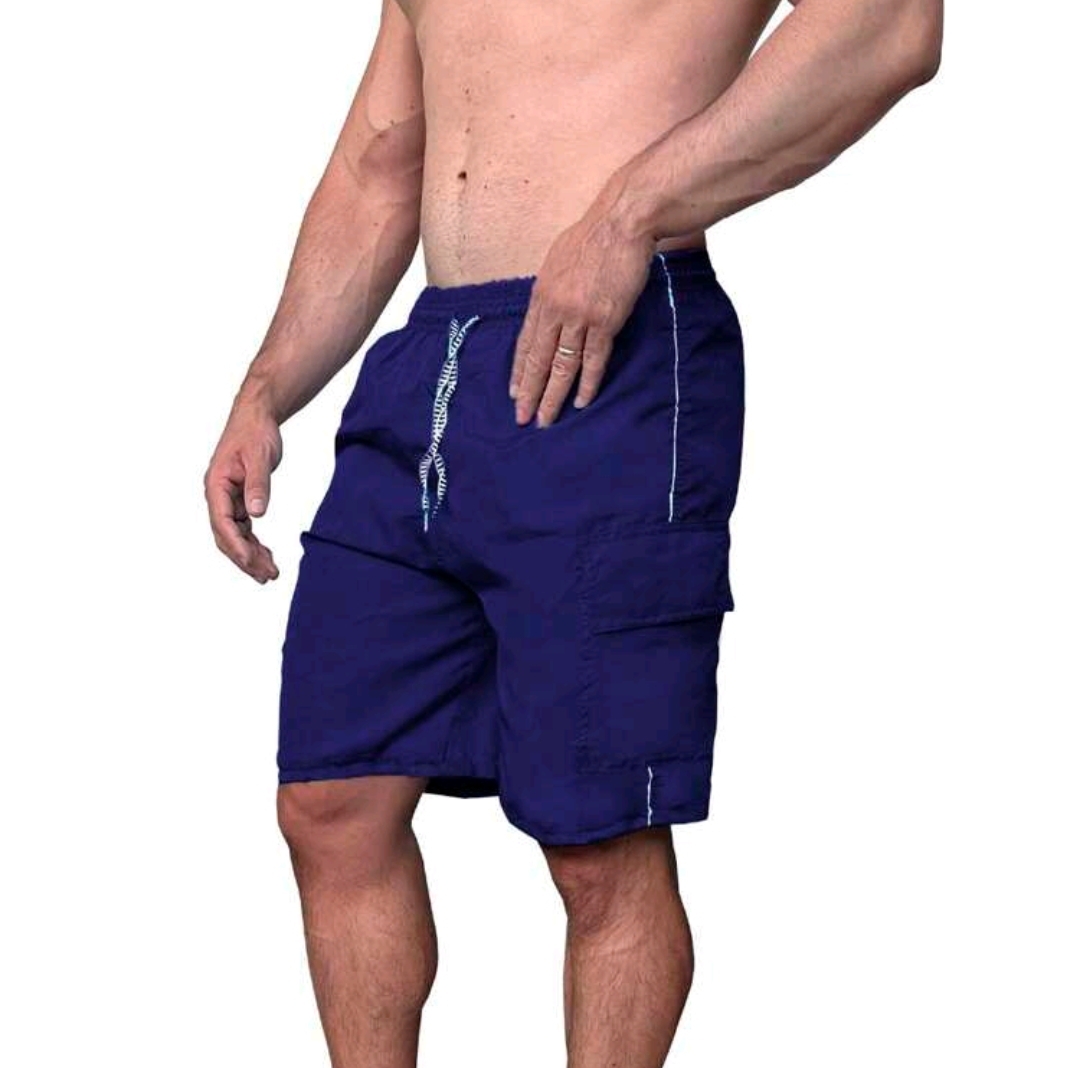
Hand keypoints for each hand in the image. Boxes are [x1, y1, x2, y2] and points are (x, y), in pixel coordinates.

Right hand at [204, 396, 282, 582]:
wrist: (256, 417)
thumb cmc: (255, 433)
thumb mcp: (261, 458)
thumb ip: (258, 485)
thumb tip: (256, 514)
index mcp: (216, 485)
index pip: (222, 523)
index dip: (236, 545)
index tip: (251, 562)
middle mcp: (217, 495)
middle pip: (226, 535)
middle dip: (245, 558)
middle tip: (267, 575)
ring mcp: (226, 499)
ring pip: (234, 535)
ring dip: (250, 555)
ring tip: (270, 573)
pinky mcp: (238, 499)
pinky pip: (243, 528)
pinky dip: (254, 543)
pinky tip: (267, 555)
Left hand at [510, 206, 654, 426]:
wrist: (621, 224)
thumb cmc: (592, 237)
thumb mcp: (556, 262)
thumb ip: (550, 290)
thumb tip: (547, 310)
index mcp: (540, 296)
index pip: (525, 342)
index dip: (519, 370)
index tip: (514, 392)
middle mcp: (555, 310)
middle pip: (538, 360)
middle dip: (529, 392)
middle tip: (523, 418)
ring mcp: (579, 318)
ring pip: (562, 365)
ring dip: (554, 395)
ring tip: (547, 419)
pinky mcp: (605, 322)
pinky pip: (594, 360)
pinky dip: (587, 383)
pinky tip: (581, 401)